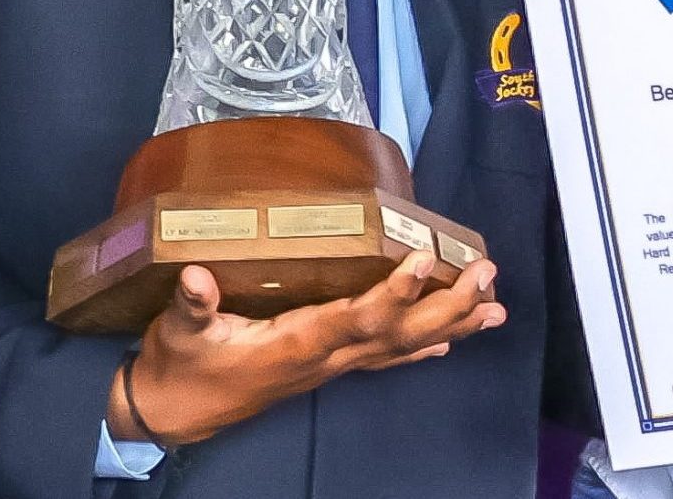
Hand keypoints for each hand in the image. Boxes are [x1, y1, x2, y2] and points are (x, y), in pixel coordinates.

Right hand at [108, 252, 507, 447]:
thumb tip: (195, 276)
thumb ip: (191, 305)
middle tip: (487, 278)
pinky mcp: (328, 366)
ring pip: (402, 347)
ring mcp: (331, 366)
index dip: (392, 293)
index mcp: (295, 345)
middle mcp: (325, 358)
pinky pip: (386, 357)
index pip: (354, 318)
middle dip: (446, 307)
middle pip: (397, 335)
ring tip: (495, 309)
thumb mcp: (178, 331)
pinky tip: (452, 340)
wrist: (177, 411)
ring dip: (451, 326)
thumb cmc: (181, 365)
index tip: (424, 260)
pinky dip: (422, 346)